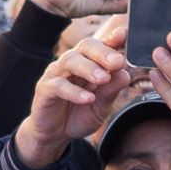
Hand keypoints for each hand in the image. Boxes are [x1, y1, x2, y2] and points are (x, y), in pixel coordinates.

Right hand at [15, 21, 134, 169]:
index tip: (125, 35)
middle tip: (118, 62)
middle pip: (86, 46)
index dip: (113, 39)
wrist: (56, 134)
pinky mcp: (45, 89)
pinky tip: (88, 98)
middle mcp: (73, 62)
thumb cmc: (79, 114)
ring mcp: (57, 73)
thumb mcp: (102, 105)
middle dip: (103, 52)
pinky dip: (74, 92)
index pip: (102, 45)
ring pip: (71, 61)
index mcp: (90, 62)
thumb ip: (111, 90)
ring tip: (103, 78)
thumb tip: (126, 74)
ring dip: (89, 68)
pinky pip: (58, 86)